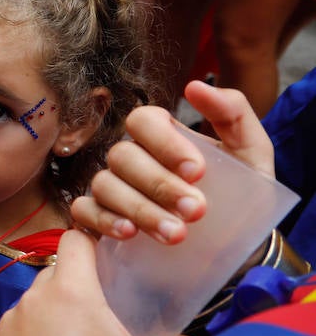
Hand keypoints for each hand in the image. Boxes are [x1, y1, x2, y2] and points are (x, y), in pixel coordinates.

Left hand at [0, 229, 193, 335]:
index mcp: (70, 293)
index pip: (76, 239)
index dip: (94, 241)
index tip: (110, 257)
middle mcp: (32, 300)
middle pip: (56, 271)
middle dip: (78, 284)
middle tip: (103, 309)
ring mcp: (7, 325)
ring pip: (34, 302)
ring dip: (54, 312)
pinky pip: (16, 329)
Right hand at [71, 81, 272, 242]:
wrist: (239, 248)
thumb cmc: (242, 197)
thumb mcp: (251, 154)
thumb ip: (233, 113)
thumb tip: (195, 87)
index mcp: (163, 136)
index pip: (143, 120)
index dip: (165, 143)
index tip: (198, 172)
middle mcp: (131, 158)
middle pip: (123, 156)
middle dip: (160, 185)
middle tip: (197, 211)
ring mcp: (112, 188)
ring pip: (105, 185)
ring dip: (140, 209)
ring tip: (177, 234)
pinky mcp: (99, 220)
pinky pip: (83, 212)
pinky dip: (103, 220)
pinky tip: (130, 234)